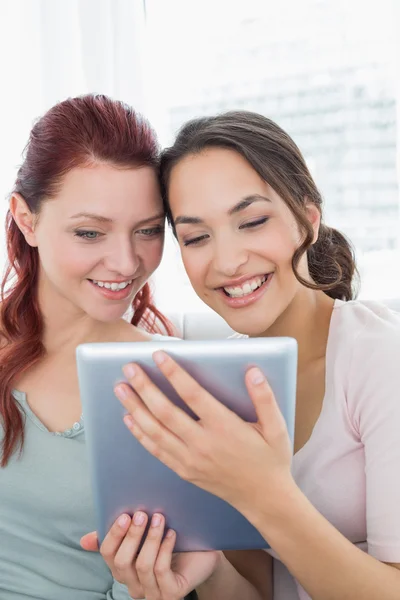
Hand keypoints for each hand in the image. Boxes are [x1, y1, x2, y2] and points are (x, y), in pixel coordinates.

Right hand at [81, 511, 219, 599]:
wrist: (203, 554)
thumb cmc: (171, 540)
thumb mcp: (144, 534)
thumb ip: (119, 534)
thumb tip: (85, 541)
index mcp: (124, 570)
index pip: (107, 554)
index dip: (113, 534)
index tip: (124, 515)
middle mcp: (135, 585)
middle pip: (121, 562)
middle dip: (131, 536)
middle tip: (142, 513)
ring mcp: (153, 592)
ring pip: (142, 566)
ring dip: (151, 539)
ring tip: (160, 518)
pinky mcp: (172, 594)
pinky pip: (161, 571)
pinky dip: (165, 549)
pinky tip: (172, 533)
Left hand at [114, 351, 294, 515]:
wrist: (264, 499)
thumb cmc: (271, 460)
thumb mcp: (276, 427)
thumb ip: (264, 397)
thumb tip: (252, 371)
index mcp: (225, 428)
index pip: (192, 395)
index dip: (174, 373)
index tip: (158, 356)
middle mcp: (203, 443)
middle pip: (165, 412)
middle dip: (144, 388)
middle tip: (129, 368)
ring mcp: (190, 460)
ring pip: (155, 431)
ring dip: (135, 408)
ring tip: (120, 389)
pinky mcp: (185, 471)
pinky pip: (157, 450)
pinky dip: (140, 434)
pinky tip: (129, 419)